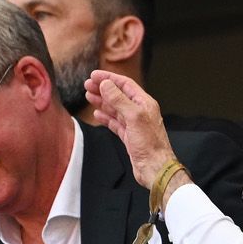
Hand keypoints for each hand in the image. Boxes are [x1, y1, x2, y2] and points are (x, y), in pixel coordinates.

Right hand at [84, 70, 176, 189]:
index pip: (125, 85)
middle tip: (87, 85)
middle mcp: (140, 112)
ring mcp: (134, 125)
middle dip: (103, 89)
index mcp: (144, 103)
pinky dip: (106, 118)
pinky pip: (115, 123)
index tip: (95, 75)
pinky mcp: (129, 136)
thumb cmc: (150, 144)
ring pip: (115, 109)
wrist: (155, 167)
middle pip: (118, 95)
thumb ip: (119, 100)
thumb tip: (106, 85)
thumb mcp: (134, 117)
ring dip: (102, 101)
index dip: (109, 78)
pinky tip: (97, 114)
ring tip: (88, 95)